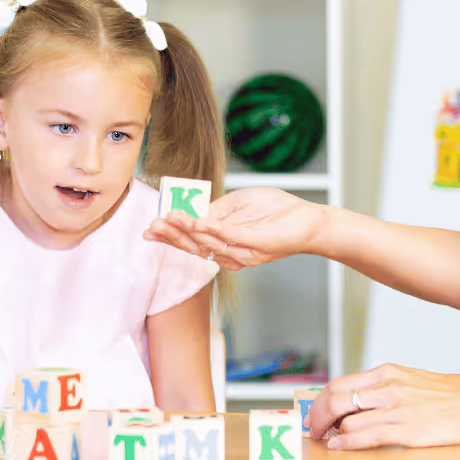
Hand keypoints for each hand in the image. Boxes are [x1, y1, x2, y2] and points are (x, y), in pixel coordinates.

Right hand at [143, 187, 324, 270]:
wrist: (308, 219)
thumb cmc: (276, 211)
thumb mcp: (238, 204)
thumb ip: (215, 210)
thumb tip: (190, 210)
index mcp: (224, 245)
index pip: (192, 243)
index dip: (170, 237)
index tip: (150, 229)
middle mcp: (231, 255)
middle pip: (194, 248)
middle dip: (171, 236)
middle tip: (153, 226)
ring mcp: (244, 253)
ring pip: (209, 244)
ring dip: (187, 230)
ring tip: (170, 217)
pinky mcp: (258, 246)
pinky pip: (231, 238)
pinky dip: (212, 230)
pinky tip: (198, 221)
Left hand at [307, 363, 459, 449]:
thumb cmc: (450, 393)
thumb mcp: (411, 379)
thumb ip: (384, 386)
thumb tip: (359, 399)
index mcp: (387, 372)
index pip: (341, 383)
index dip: (322, 400)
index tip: (316, 411)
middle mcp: (387, 387)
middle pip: (336, 399)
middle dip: (319, 415)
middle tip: (313, 428)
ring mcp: (396, 408)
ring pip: (348, 419)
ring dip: (332, 432)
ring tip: (328, 439)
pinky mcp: (406, 430)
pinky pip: (366, 436)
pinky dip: (347, 442)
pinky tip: (339, 446)